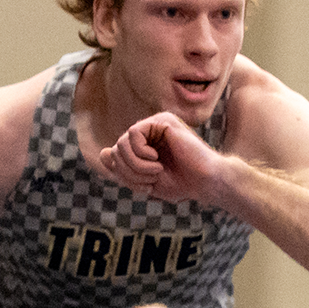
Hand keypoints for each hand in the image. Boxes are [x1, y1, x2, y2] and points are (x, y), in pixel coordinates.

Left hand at [97, 112, 223, 202]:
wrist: (206, 182)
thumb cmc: (180, 184)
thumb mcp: (142, 181)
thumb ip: (122, 169)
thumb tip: (102, 152)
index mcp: (144, 144)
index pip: (112, 156)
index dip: (121, 175)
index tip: (143, 187)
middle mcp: (148, 131)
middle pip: (115, 150)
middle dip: (128, 172)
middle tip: (150, 182)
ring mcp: (156, 123)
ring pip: (121, 143)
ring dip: (135, 166)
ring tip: (155, 172)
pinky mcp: (163, 120)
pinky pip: (133, 134)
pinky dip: (140, 154)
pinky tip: (157, 160)